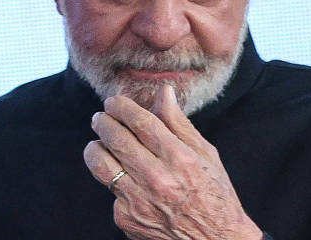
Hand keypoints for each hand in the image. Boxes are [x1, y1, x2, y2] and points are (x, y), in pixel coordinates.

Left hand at [83, 85, 262, 239]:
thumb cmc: (214, 193)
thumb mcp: (205, 154)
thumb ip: (179, 123)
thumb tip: (164, 92)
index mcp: (179, 158)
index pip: (140, 122)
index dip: (121, 106)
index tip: (113, 101)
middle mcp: (157, 179)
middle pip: (116, 138)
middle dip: (103, 121)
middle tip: (101, 117)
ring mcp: (139, 201)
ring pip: (100, 164)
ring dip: (95, 147)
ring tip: (99, 142)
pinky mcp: (127, 219)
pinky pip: (110, 191)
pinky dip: (114, 181)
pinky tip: (125, 178)